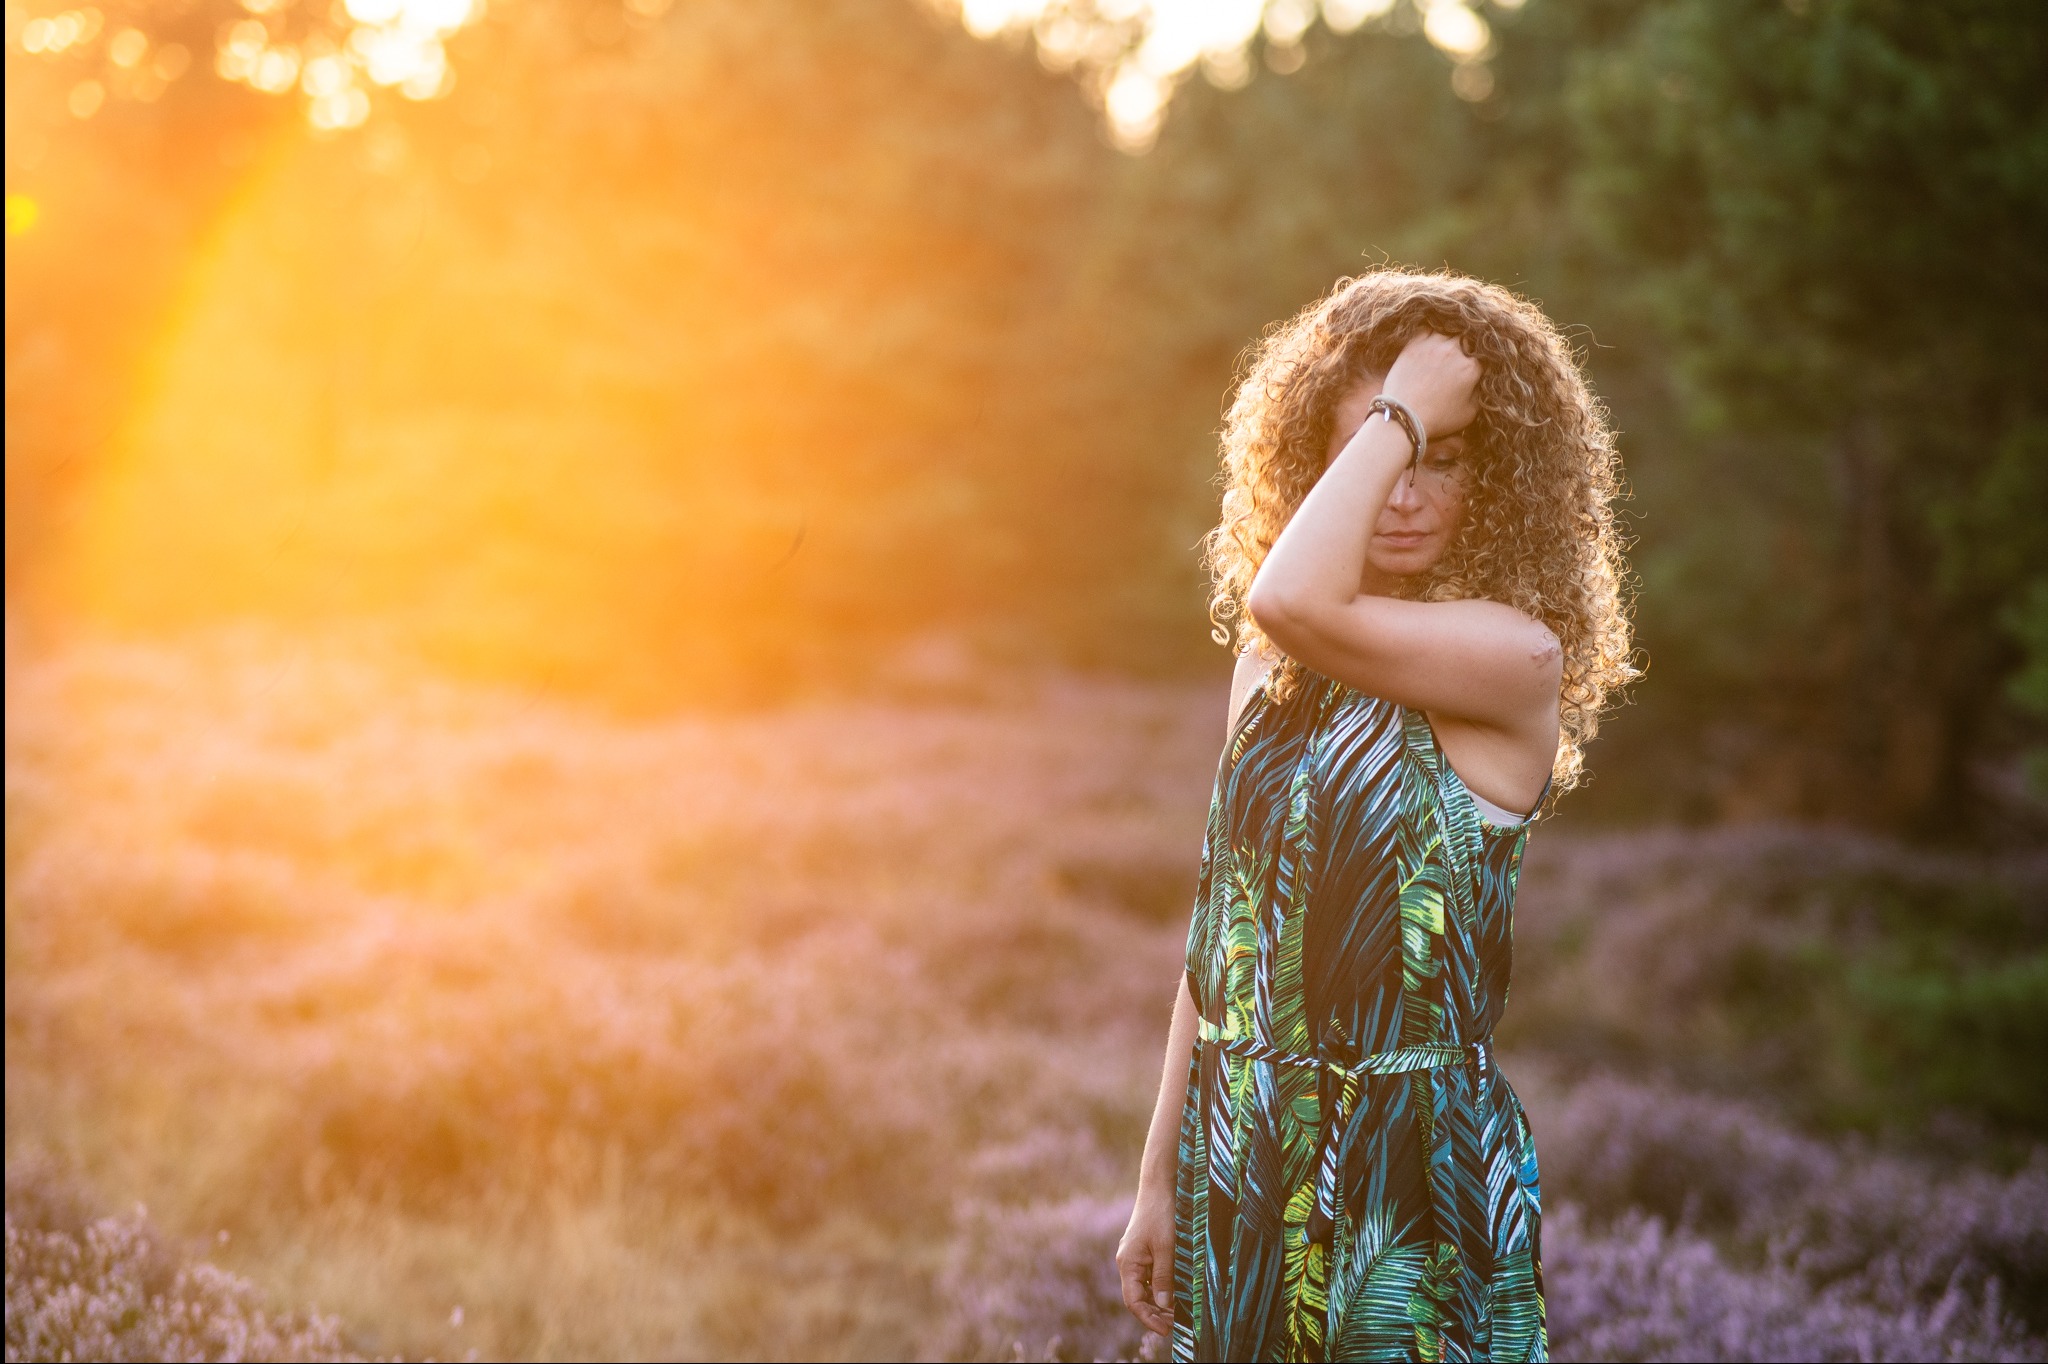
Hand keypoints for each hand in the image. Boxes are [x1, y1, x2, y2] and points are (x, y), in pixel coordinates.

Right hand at [1116, 1190, 1174, 1335]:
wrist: (1159, 1186)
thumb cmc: (1161, 1214)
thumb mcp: (1165, 1248)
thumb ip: (1163, 1277)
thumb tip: (1162, 1304)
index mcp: (1128, 1263)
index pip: (1133, 1301)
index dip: (1148, 1318)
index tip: (1166, 1330)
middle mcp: (1129, 1262)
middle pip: (1139, 1297)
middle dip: (1156, 1312)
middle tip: (1177, 1323)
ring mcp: (1137, 1256)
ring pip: (1146, 1287)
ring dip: (1160, 1301)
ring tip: (1179, 1311)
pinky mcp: (1146, 1250)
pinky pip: (1151, 1276)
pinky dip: (1162, 1287)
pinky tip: (1176, 1292)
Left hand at [1381, 331, 1480, 440]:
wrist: (1404, 415)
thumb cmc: (1437, 419)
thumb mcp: (1469, 413)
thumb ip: (1481, 394)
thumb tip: (1482, 380)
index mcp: (1471, 368)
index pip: (1484, 354)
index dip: (1482, 357)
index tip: (1477, 361)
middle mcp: (1455, 351)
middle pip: (1468, 338)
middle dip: (1468, 345)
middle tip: (1462, 352)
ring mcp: (1434, 345)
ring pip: (1449, 330)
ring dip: (1451, 336)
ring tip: (1447, 344)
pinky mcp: (1415, 344)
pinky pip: (1427, 328)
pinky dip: (1432, 330)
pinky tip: (1432, 336)